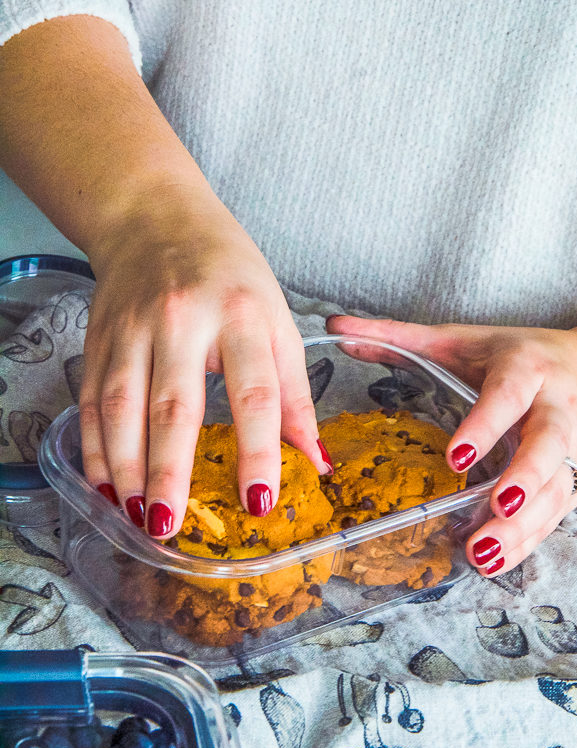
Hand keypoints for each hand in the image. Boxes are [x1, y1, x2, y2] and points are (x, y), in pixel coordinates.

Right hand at [80, 188, 330, 538]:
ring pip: (121, 407)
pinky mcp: (99, 338)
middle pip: (175, 406)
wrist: (156, 219)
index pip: (254, 392)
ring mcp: (133, 328)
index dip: (258, 451)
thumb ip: (295, 390)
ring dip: (126, 469)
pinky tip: (104, 484)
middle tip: (172, 527)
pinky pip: (90, 400)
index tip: (258, 502)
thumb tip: (315, 458)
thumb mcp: (277, 319)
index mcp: (241, 314)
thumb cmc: (229, 272)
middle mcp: (181, 320)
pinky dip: (94, 447)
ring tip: (138, 517)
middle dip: (170, 472)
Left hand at [326, 314, 576, 574]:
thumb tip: (338, 326)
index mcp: (528, 369)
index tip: (456, 456)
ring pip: (555, 490)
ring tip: (484, 552)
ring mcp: (575, 449)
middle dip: (524, 479)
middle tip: (496, 507)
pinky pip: (556, 515)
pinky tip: (495, 559)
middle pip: (548, 446)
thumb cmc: (524, 357)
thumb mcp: (464, 340)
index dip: (485, 426)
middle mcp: (559, 409)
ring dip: (523, 525)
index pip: (509, 397)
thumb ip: (399, 337)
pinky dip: (527, 541)